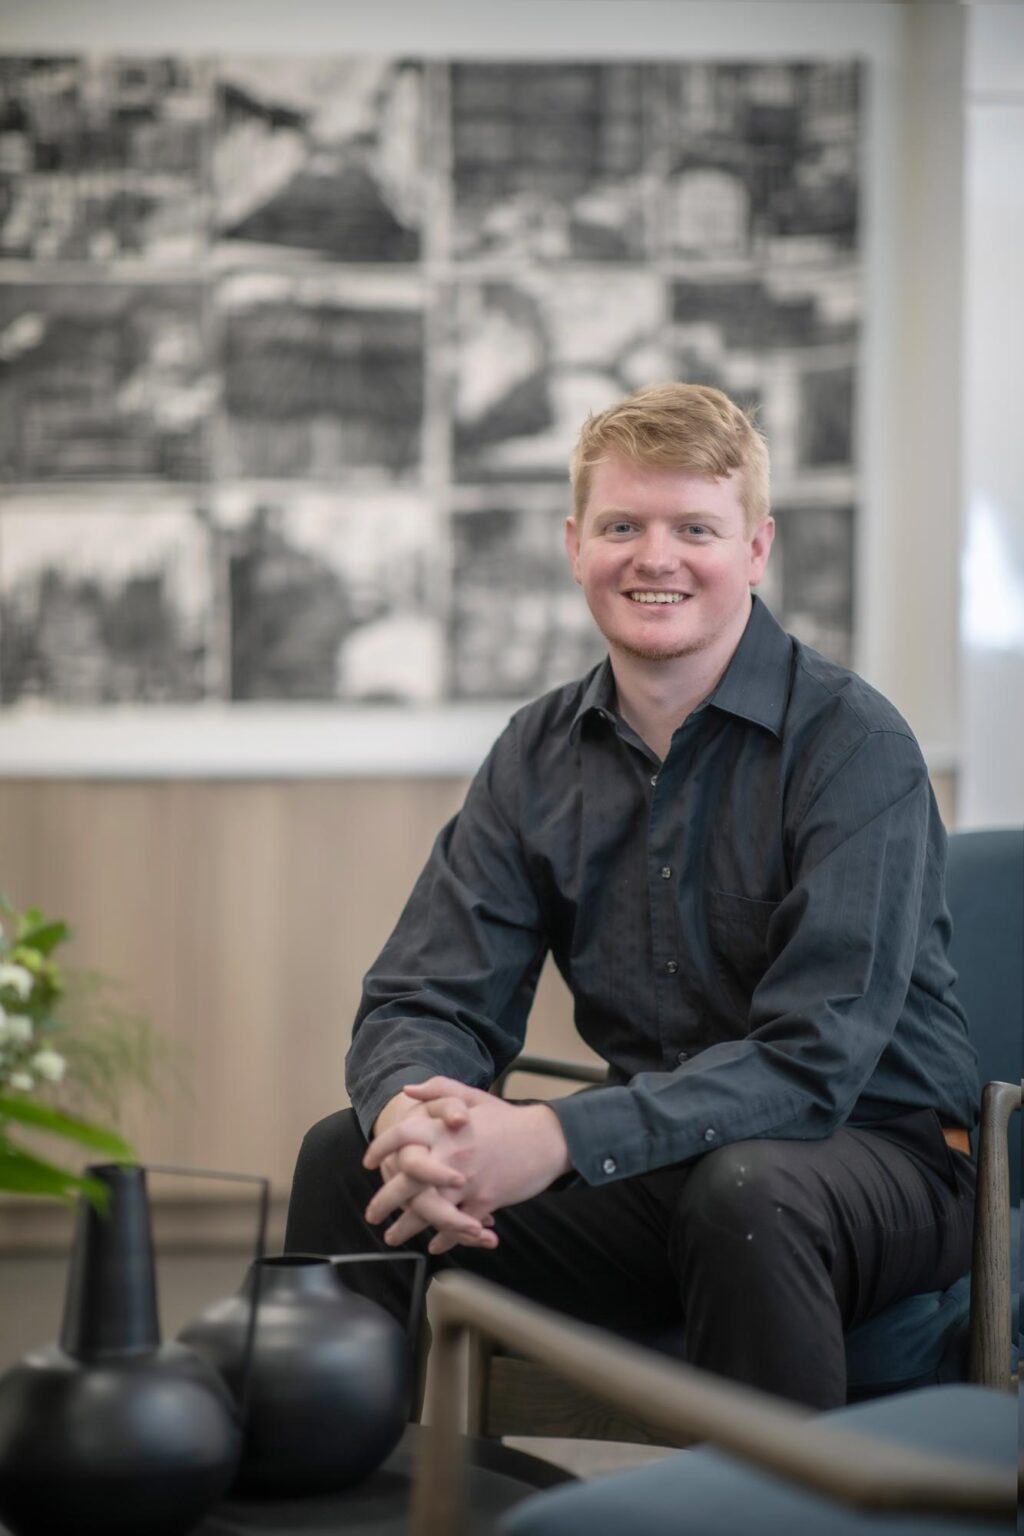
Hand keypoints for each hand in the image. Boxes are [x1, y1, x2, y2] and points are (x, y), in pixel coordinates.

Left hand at [365, 1077, 571, 1253]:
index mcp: (445, 1128)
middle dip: (385, 1200)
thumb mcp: (473, 1096)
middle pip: (407, 1181)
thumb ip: (439, 1090)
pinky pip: (458, 1225)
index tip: (367, 1162)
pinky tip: (435, 1244)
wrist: (547, 1138)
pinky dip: (445, 1238)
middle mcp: (452, 1155)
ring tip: (393, 1236)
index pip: (402, 1135)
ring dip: (408, 1227)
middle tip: (372, 1214)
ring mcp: (469, 1181)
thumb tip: (407, 1090)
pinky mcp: (486, 1201)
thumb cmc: (508, 1119)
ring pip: (429, 1210)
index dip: (380, 1148)